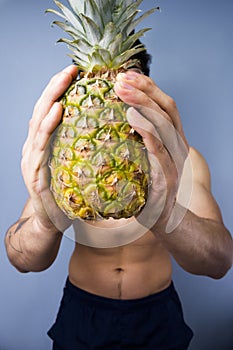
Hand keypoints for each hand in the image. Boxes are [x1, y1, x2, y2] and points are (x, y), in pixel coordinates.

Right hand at [21, 65, 77, 230]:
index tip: (76, 73)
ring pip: (38, 123)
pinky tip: (57, 111)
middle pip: (43, 111)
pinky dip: (47, 126)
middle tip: (70, 68)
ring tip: (63, 81)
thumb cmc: (65, 194)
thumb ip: (77, 149)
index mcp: (45, 145)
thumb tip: (100, 133)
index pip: (52, 112)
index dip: (61, 91)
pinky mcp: (33, 172)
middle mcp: (34, 147)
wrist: (50, 222)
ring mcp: (31, 158)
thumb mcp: (72, 167)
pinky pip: (41, 144)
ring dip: (50, 99)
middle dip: (55, 87)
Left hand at [114, 71, 189, 232]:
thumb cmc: (150, 188)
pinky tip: (134, 120)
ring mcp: (175, 160)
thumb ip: (141, 140)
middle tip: (120, 76)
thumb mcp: (147, 159)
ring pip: (164, 124)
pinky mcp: (167, 176)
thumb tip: (119, 119)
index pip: (164, 105)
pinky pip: (159, 151)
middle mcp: (177, 145)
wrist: (166, 219)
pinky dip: (148, 133)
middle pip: (166, 108)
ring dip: (144, 105)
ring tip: (123, 90)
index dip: (148, 88)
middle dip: (144, 89)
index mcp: (172, 139)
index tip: (126, 75)